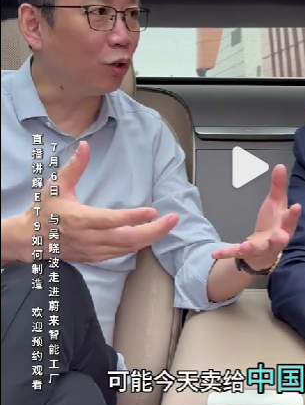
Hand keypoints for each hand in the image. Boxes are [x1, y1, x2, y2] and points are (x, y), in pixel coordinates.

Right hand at [22, 140, 178, 263]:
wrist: (31, 239)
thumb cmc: (44, 210)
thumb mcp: (56, 186)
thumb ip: (74, 167)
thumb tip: (85, 146)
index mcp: (80, 220)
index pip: (112, 221)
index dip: (134, 218)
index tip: (152, 211)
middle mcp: (89, 238)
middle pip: (128, 239)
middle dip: (154, 230)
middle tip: (173, 219)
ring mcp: (93, 250)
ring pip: (127, 248)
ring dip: (150, 238)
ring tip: (168, 225)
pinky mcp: (95, 257)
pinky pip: (121, 254)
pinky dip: (138, 245)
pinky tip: (150, 236)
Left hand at [211, 164, 300, 269]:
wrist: (265, 250)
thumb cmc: (274, 224)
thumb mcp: (276, 203)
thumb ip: (278, 186)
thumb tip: (280, 165)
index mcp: (284, 226)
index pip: (290, 220)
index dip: (294, 214)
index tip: (296, 206)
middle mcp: (275, 239)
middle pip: (279, 239)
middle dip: (280, 238)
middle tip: (282, 237)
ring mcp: (261, 247)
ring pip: (258, 248)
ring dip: (251, 247)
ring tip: (246, 246)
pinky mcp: (247, 253)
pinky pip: (236, 253)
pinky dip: (226, 253)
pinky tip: (216, 253)